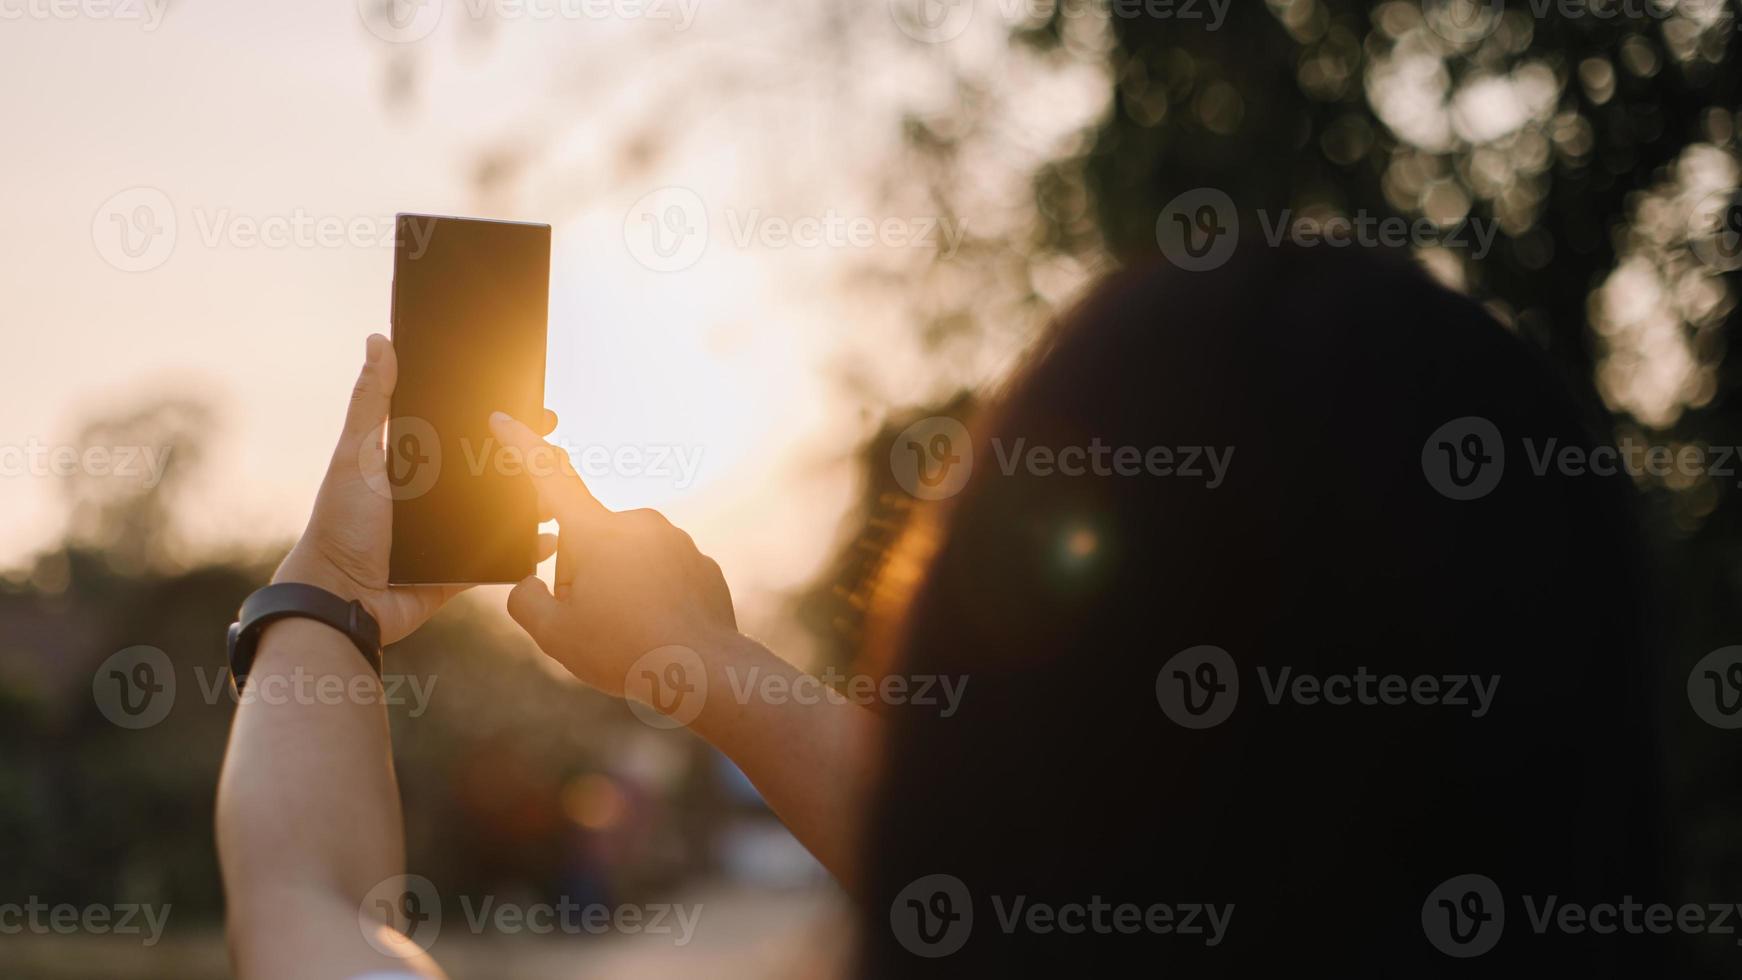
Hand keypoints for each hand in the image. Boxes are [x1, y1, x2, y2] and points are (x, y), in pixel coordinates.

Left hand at [276, 334, 556, 644]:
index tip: (533, 404)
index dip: (500, 418)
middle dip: (529, 456)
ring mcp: (455, 532)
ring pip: (506, 511)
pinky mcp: (465, 567)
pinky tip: (552, 535)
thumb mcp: (357, 453)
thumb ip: (371, 401)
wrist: (343, 597)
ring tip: (563, 488)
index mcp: (417, 463)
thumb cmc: (342, 523)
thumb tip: (377, 340)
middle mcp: (439, 495)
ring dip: (536, 499)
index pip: (466, 431)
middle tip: (557, 445)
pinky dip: (530, 547)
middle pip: (493, 469)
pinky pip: (506, 555)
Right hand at [488, 412, 738, 698]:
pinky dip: (652, 595)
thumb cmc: (624, 651)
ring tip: (629, 630)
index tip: (504, 420)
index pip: (549, 478)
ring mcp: (674, 540)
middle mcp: (638, 523)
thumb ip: (525, 601)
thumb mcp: (554, 635)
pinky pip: (660, 573)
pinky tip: (657, 628)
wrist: (705, 671)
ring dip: (617, 585)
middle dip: (581, 572)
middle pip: (588, 540)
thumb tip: (529, 585)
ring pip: (625, 558)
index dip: (521, 448)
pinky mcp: (700, 561)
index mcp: (597, 531)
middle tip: (594, 619)